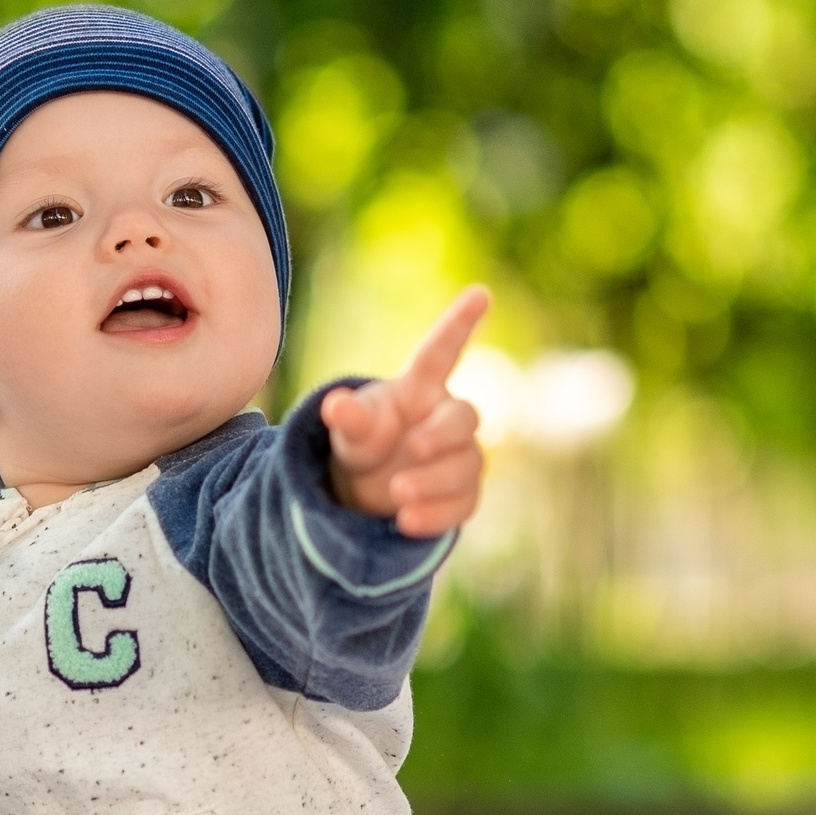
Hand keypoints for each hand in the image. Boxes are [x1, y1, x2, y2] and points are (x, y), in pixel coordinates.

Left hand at [322, 286, 490, 537]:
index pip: (442, 353)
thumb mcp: (350, 430)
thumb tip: (335, 406)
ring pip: (465, 466)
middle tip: (413, 448)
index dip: (459, 325)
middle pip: (464, 418)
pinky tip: (406, 522)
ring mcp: (461, 458)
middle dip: (442, 434)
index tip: (480, 293)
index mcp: (420, 390)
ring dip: (433, 482)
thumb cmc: (364, 442)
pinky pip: (462, 504)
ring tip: (396, 496)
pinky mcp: (462, 495)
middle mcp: (447, 420)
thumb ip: (349, 419)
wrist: (368, 489)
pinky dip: (436, 514)